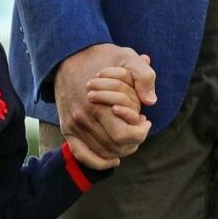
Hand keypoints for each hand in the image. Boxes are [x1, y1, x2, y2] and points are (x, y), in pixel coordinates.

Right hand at [54, 44, 155, 168]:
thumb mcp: (127, 57)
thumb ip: (144, 76)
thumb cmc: (101, 57)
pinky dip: (98, 162)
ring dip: (121, 149)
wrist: (68, 56)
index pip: (124, 136)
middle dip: (134, 141)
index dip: (141, 133)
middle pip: (116, 148)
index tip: (146, 120)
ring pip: (103, 153)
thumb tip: (150, 101)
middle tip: (138, 127)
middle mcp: (83, 119)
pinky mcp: (67, 128)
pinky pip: (82, 155)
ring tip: (127, 134)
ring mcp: (73, 125)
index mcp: (98, 105)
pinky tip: (113, 159)